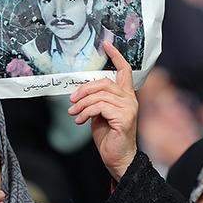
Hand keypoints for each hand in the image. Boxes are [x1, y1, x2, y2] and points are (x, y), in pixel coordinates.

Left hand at [68, 41, 138, 181]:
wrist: (117, 158)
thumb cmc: (109, 137)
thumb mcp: (100, 114)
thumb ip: (97, 100)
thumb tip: (81, 92)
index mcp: (126, 96)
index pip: (124, 71)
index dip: (116, 56)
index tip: (106, 45)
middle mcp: (130, 100)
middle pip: (105, 82)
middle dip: (85, 89)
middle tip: (72, 100)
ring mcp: (129, 108)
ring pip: (100, 95)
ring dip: (82, 104)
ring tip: (74, 113)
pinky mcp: (125, 117)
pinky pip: (100, 107)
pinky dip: (86, 112)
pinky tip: (80, 120)